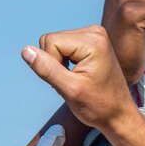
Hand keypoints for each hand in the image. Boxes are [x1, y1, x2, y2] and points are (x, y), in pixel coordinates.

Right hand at [22, 26, 138, 131]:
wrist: (118, 114)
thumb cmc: (98, 106)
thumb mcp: (70, 90)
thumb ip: (47, 69)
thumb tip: (26, 51)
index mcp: (92, 40)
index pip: (49, 41)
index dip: (51, 64)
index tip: (69, 80)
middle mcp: (94, 31)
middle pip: (51, 40)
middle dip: (55, 63)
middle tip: (72, 81)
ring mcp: (94, 35)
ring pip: (55, 43)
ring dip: (59, 63)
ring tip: (76, 79)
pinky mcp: (91, 40)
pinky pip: (64, 46)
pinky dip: (65, 61)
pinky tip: (79, 74)